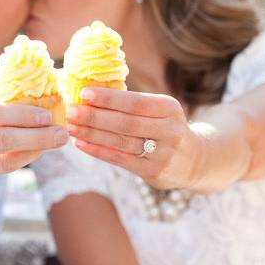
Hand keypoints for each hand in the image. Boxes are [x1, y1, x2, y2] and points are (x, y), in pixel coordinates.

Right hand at [0, 102, 68, 217]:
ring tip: (47, 146)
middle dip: (38, 138)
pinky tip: (17, 160)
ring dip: (29, 156)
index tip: (48, 114)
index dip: (24, 115)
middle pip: (3, 143)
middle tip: (62, 134)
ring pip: (0, 166)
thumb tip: (13, 112)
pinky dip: (3, 169)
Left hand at [65, 87, 204, 190]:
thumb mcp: (160, 111)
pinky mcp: (154, 171)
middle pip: (125, 122)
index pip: (135, 102)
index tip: (84, 93)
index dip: (109, 98)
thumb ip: (133, 105)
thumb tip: (90, 94)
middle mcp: (170, 130)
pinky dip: (98, 151)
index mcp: (169, 108)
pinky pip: (120, 159)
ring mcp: (163, 153)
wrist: (194, 160)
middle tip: (70, 110)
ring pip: (121, 142)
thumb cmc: (165, 128)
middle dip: (94, 116)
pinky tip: (81, 144)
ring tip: (70, 127)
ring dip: (91, 134)